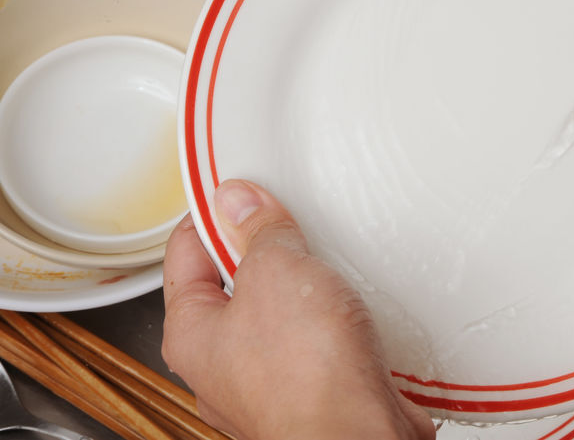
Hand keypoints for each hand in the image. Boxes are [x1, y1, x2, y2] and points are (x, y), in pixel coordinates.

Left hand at [162, 179, 435, 439]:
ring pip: (285, 314)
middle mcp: (224, 365)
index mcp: (192, 334)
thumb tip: (237, 201)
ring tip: (333, 268)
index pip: (185, 254)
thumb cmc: (306, 377)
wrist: (357, 436)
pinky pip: (323, 342)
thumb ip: (256, 231)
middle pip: (237, 284)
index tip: (239, 189)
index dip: (212, 214)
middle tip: (294, 226)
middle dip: (269, 251)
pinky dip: (341, 321)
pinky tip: (359, 308)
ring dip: (311, 289)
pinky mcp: (318, 391)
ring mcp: (271, 382)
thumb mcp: (276, 271)